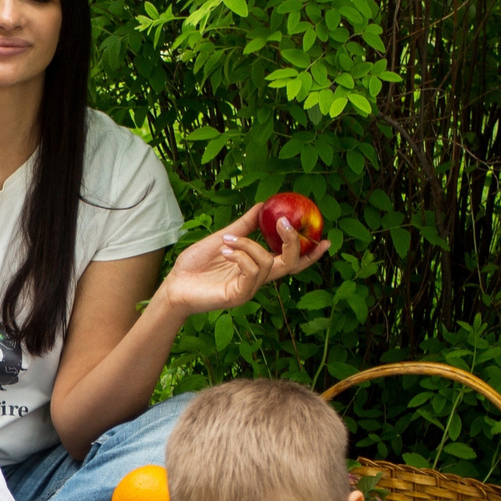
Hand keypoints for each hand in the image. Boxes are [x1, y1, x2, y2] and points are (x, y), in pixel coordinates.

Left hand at [156, 203, 331, 319]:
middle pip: (291, 264)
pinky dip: (242, 256)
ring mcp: (249, 288)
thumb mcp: (224, 237)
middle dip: (293, 242)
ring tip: (226, 240)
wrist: (174, 283)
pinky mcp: (238, 295)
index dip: (310, 253)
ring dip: (248, 245)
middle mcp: (257, 278)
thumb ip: (245, 225)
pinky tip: (226, 251)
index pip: (291, 261)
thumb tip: (263, 205)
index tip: (327, 239)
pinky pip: (252, 273)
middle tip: (285, 223)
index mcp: (257, 265)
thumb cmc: (195, 264)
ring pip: (268, 263)